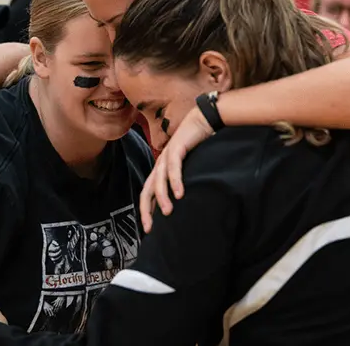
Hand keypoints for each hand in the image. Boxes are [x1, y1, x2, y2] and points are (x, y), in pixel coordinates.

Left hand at [139, 106, 212, 232]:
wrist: (202, 120)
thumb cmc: (197, 145)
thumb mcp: (189, 167)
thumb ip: (184, 180)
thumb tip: (184, 201)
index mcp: (161, 170)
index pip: (148, 193)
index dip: (147, 211)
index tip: (149, 229)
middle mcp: (160, 164)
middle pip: (147, 189)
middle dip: (146, 210)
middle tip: (150, 227)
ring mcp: (167, 156)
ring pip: (159, 181)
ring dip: (162, 198)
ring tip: (168, 212)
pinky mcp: (176, 148)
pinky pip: (173, 168)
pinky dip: (175, 181)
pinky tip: (179, 194)